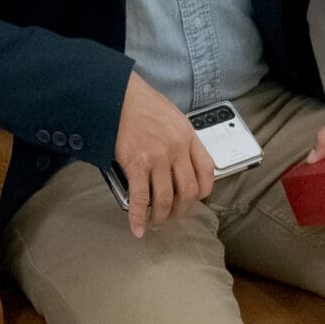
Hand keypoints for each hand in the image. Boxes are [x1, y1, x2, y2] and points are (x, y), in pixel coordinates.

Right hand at [113, 71, 213, 237]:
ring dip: (162, 216)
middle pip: (188, 191)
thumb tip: (182, 163)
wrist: (117, 95)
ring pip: (166, 198)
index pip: (207, 171)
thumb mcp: (172, 117)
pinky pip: (141, 197)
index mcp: (188, 135)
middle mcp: (177, 148)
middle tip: (174, 215)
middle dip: (182, 210)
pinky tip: (138, 228)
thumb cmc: (141, 103)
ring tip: (157, 222)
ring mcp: (157, 157)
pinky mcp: (136, 163)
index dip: (202, 191)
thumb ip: (181, 139)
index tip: (194, 198)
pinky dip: (139, 217)